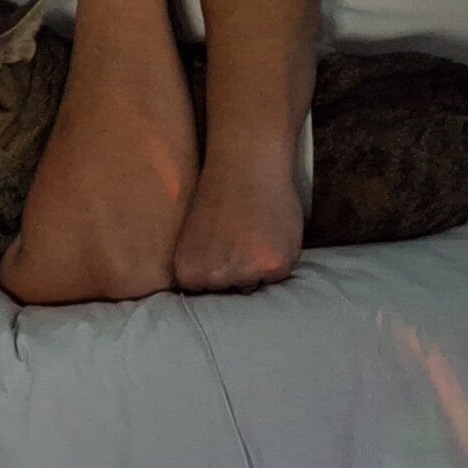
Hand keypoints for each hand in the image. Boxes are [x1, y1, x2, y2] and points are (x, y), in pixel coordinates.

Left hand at [172, 154, 303, 293]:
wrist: (245, 166)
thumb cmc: (220, 199)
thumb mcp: (193, 241)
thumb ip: (201, 271)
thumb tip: (213, 300)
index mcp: (188, 274)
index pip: (208, 297)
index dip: (219, 274)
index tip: (222, 251)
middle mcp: (213, 278)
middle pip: (232, 295)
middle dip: (238, 274)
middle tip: (241, 240)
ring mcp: (244, 273)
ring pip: (256, 286)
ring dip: (259, 267)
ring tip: (254, 235)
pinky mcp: (273, 266)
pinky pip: (278, 276)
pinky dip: (279, 258)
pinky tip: (269, 233)